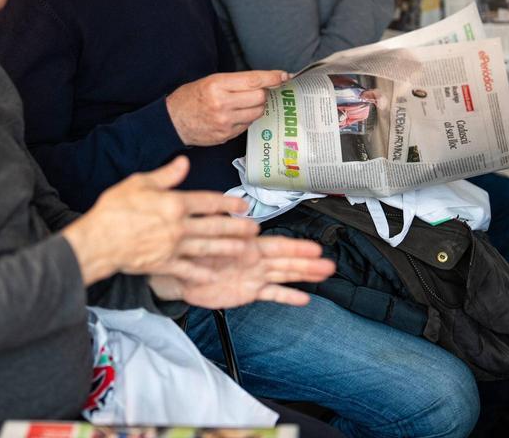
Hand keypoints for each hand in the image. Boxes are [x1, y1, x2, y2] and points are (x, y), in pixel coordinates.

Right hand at [62, 157, 263, 284]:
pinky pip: (188, 270)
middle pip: (214, 226)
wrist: (98, 241)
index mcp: (174, 204)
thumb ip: (166, 175)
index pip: (208, 201)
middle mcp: (178, 226)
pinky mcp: (164, 264)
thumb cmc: (114, 209)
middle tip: (254, 229)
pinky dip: (202, 273)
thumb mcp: (139, 183)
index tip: (243, 204)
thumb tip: (184, 163)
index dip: (228, 202)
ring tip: (245, 250)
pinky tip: (214, 276)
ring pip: (207, 247)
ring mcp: (173, 247)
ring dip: (229, 248)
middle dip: (237, 228)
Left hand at [149, 236, 334, 308]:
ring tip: (324, 273)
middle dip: (308, 262)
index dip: (296, 247)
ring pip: (284, 274)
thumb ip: (221, 223)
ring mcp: (254, 276)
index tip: (314, 248)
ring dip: (304, 274)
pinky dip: (286, 296)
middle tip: (328, 263)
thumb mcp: (206, 235)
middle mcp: (255, 260)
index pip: (277, 246)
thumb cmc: (193, 251)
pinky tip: (302, 298)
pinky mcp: (249, 291)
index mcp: (248, 245)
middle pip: (286, 260)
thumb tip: (235, 211)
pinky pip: (271, 293)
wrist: (180, 275)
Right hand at [166, 70, 288, 146]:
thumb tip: (262, 82)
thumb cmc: (190, 98)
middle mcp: (222, 104)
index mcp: (217, 86)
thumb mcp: (209, 81)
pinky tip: (235, 115)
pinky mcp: (226, 135)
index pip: (254, 80)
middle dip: (263, 93)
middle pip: (260, 97)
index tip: (283, 76)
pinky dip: (246, 118)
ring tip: (243, 103)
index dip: (272, 77)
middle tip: (256, 91)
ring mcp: (225, 122)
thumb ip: (235, 82)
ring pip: (257, 112)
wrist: (173, 122)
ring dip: (256, 107)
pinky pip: (248, 125)